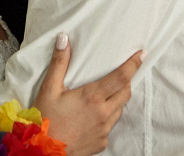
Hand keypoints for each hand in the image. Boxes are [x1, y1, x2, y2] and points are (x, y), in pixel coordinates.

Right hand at [32, 32, 143, 155]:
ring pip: (119, 110)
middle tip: (122, 73)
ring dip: (116, 100)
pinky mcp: (101, 143)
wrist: (41, 151)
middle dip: (127, 81)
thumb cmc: (44, 119)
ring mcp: (103, 130)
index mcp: (92, 97)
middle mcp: (103, 114)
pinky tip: (93, 116)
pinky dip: (106, 118)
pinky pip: (110, 126)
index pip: (121, 77)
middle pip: (125, 92)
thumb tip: (64, 39)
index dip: (133, 65)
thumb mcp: (49, 88)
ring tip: (104, 95)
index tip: (142, 54)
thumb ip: (59, 62)